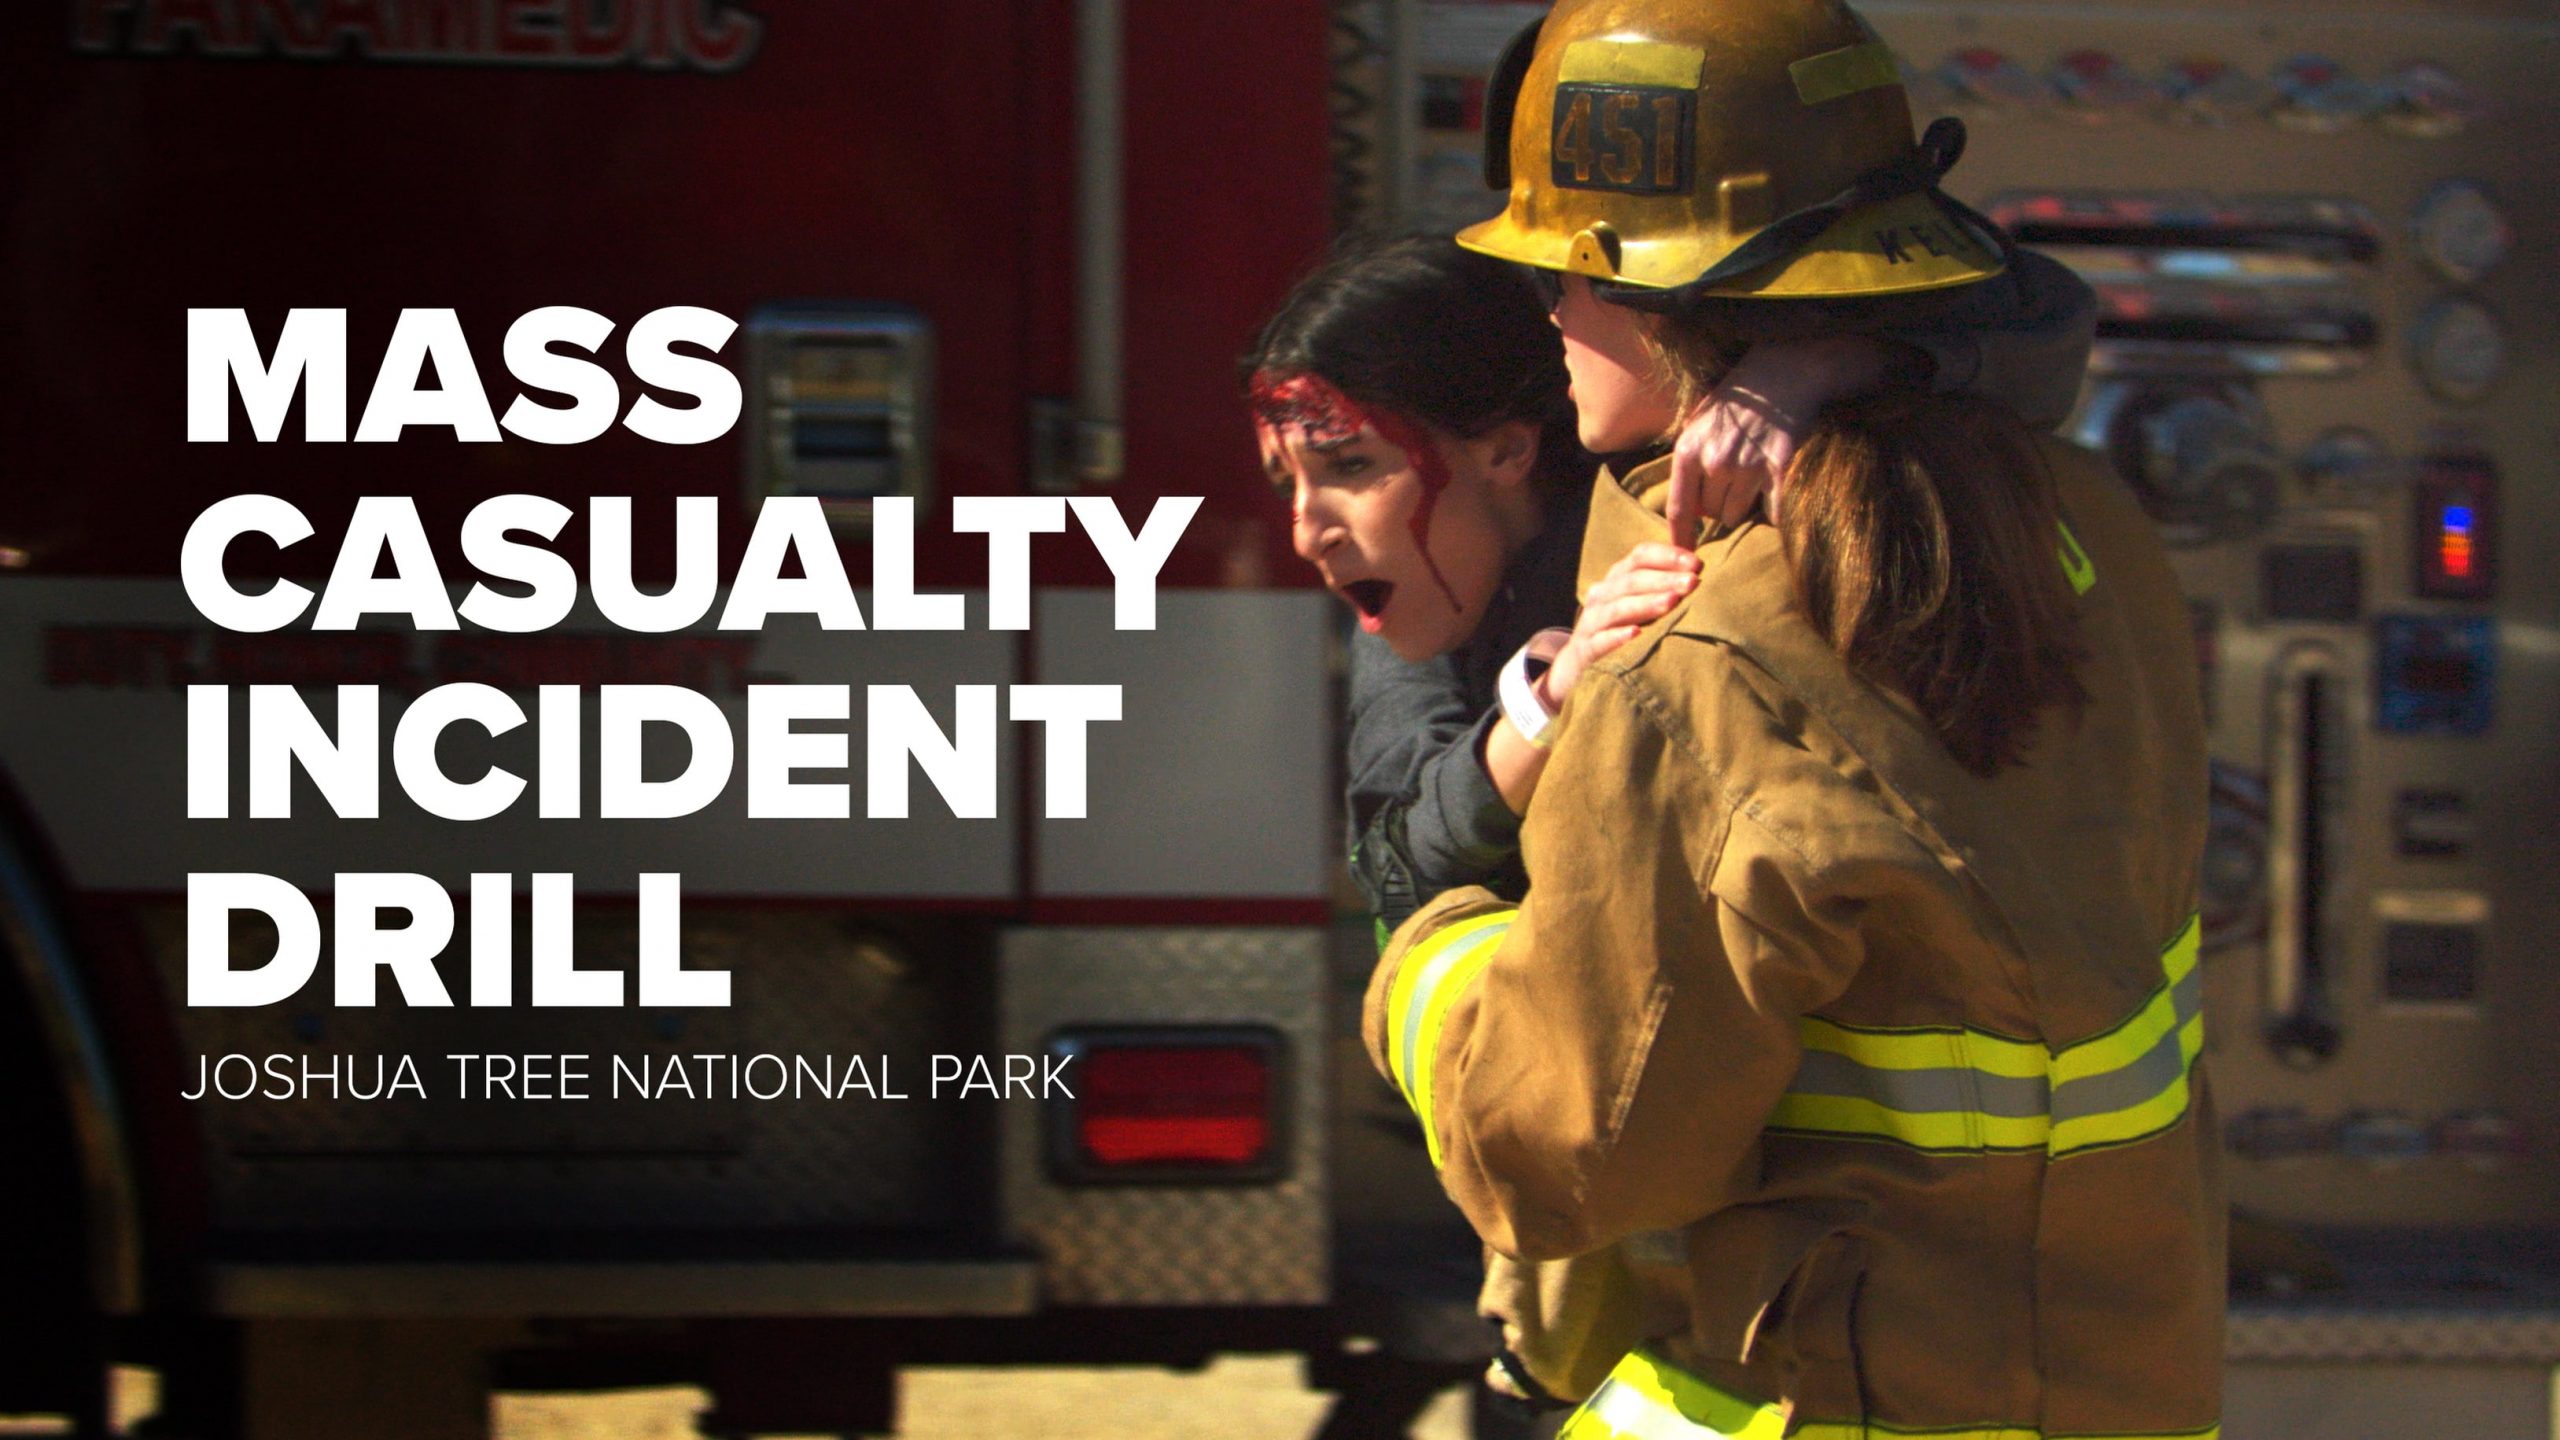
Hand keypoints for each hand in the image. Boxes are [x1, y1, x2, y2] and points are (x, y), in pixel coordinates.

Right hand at [1540, 543, 1699, 705]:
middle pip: (1631, 580)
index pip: (1640, 556)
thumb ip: (1666, 582)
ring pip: (1617, 608)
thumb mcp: (1641, 602)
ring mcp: (1591, 622)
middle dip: (1664, 580)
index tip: (1696, 563)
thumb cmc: (1624, 628)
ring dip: (1645, 603)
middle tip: (1692, 582)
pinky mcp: (1585, 650)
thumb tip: (1703, 565)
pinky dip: (1617, 637)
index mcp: (1618, 578)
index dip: (1668, 556)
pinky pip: (1599, 641)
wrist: (1581, 665)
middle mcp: (1603, 595)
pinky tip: (1637, 634)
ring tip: (1672, 603)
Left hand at [1664, 336, 1895, 546]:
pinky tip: (1774, 492)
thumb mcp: (1699, 422)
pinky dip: (1774, 511)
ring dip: (1742, 506)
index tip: (1682, 554)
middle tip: (1731, 481)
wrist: (1783, 373)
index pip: (1679, 507)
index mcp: (1689, 449)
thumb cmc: (1737, 400)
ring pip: (1736, 514)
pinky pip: (1772, 511)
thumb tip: (1685, 508)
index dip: (1679, 536)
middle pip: (1710, 513)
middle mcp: (1715, 461)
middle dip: (1717, 505)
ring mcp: (1748, 465)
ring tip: (1750, 477)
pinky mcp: (1780, 467)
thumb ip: (1689, 460)